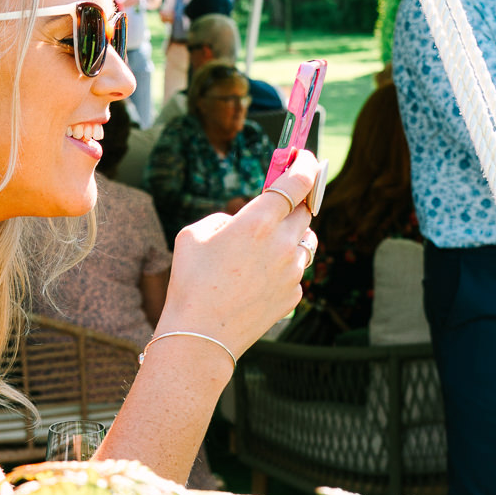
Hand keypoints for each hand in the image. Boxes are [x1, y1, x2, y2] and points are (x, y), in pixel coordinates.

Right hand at [156, 152, 320, 358]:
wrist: (200, 336)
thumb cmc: (190, 283)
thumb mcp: (193, 235)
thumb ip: (224, 219)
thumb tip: (240, 222)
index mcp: (257, 222)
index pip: (297, 182)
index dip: (305, 165)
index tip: (304, 158)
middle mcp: (282, 244)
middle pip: (305, 211)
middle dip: (294, 204)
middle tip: (280, 203)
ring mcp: (292, 271)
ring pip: (305, 242)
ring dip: (291, 237)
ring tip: (264, 247)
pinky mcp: (294, 294)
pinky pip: (296, 270)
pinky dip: (283, 267)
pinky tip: (257, 279)